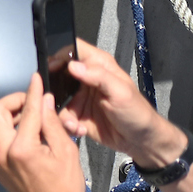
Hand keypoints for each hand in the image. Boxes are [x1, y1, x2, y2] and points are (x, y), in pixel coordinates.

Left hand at [0, 73, 89, 191]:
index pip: (25, 111)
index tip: (36, 78)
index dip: (32, 92)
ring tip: (36, 119)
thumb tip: (44, 100)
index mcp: (20, 148)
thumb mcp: (66, 152)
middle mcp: (1, 153)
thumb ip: (51, 124)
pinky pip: (0, 140)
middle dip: (14, 102)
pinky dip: (13, 131)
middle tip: (33, 102)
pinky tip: (32, 135)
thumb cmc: (66, 187)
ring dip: (12, 116)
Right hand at [59, 39, 186, 166]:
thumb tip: (73, 66)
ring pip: (56, 97)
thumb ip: (98, 76)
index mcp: (99, 66)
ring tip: (74, 123)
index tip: (53, 69)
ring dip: (62, 112)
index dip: (60, 56)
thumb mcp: (120, 92)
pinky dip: (66, 124)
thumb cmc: (137, 113)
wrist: (139, 141)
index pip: (74, 50)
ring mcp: (79, 96)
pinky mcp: (76, 113)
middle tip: (56, 101)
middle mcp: (86, 79)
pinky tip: (79, 129)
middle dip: (54, 89)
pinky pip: (60, 115)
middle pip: (57, 74)